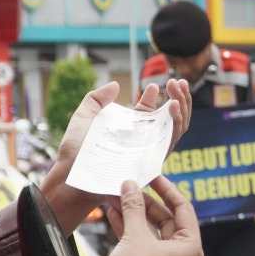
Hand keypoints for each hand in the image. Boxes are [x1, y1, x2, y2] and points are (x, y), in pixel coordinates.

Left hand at [40, 79, 191, 231]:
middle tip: (179, 81)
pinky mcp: (151, 160)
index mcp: (129, 130)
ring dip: (182, 106)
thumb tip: (116, 84)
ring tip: (178, 89)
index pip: (152, 111)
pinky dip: (176, 123)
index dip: (160, 96)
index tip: (159, 83)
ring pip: (176, 129)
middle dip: (180, 98)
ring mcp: (148, 150)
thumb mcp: (84, 117)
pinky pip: (171, 142)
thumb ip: (96, 99)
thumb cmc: (74, 152)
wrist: (72, 174)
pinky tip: (172, 105)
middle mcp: (142, 140)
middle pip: (170, 119)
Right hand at [102, 177, 201, 255]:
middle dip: (145, 202)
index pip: (183, 209)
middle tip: (130, 185)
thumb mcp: (136, 234)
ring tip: (118, 195)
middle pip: (166, 218)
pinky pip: (141, 241)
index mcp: (190, 248)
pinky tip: (113, 211)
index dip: (167, 190)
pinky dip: (129, 226)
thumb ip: (134, 206)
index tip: (153, 176)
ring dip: (134, 212)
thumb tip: (130, 185)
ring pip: (150, 229)